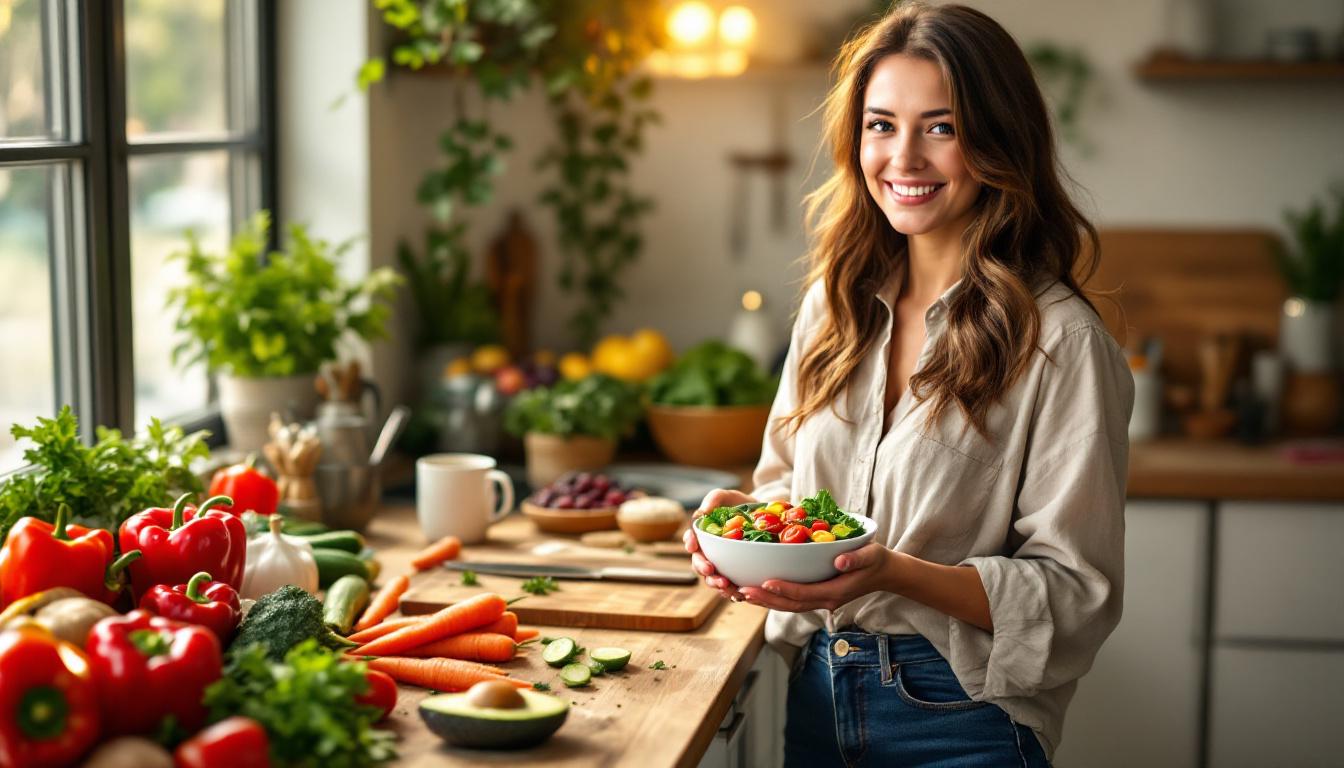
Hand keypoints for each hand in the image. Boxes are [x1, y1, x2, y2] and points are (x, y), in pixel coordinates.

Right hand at [683, 488, 757, 601]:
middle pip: (698, 563)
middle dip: (702, 567)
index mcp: (703, 534)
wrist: (764, 519)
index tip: (693, 546)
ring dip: (715, 584)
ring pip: (712, 579)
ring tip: (725, 585)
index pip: (691, 539)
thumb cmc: (740, 506)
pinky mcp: (735, 575)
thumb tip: (702, 512)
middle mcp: (709, 552)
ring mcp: (721, 565)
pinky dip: (732, 592)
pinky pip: (730, 587)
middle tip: (710, 569)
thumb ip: (714, 499)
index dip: (689, 543)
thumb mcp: (728, 497)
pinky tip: (738, 594)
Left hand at [739, 543, 902, 612]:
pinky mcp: (816, 596)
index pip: (805, 594)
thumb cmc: (876, 561)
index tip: (765, 582)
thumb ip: (857, 558)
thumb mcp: (871, 555)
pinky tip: (757, 591)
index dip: (784, 589)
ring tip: (742, 593)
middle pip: (790, 605)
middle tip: (742, 590)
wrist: (884, 574)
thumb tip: (840, 560)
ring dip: (765, 601)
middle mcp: (824, 601)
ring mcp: (820, 601)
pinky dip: (773, 598)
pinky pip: (791, 601)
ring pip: (788, 606)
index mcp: (835, 592)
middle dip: (766, 599)